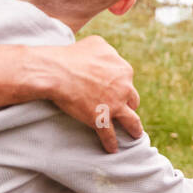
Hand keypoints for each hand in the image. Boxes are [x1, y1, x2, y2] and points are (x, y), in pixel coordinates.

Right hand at [48, 35, 142, 152]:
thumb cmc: (73, 55)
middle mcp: (124, 87)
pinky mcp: (102, 119)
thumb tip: (109, 55)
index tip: (117, 91)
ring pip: (131, 121)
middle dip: (128, 105)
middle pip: (132, 100)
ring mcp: (114, 105)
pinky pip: (109, 135)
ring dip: (134, 129)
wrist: (57, 72)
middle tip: (124, 110)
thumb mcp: (96, 43)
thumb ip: (108, 51)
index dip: (122, 86)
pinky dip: (111, 143)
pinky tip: (112, 149)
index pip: (127, 80)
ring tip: (136, 135)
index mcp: (124, 69)